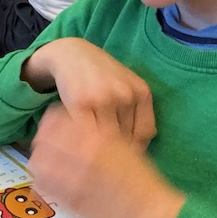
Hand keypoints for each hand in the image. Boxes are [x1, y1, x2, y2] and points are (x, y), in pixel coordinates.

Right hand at [21, 39, 155, 148]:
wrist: (72, 54)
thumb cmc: (101, 74)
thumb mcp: (127, 86)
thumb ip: (137, 111)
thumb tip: (141, 149)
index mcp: (141, 92)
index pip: (144, 134)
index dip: (136, 151)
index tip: (126, 160)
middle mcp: (125, 95)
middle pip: (126, 139)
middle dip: (118, 154)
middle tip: (108, 163)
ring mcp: (103, 100)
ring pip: (107, 139)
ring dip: (100, 152)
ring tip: (93, 157)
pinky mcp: (80, 104)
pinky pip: (86, 134)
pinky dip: (84, 144)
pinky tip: (80, 146)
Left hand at [28, 105, 184, 217]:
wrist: (147, 208)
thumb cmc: (138, 176)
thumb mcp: (119, 142)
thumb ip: (94, 132)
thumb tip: (70, 125)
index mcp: (94, 135)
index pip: (54, 118)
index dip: (51, 123)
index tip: (55, 129)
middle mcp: (79, 151)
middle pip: (41, 138)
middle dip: (43, 141)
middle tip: (49, 147)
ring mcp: (71, 175)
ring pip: (37, 160)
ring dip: (41, 160)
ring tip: (49, 165)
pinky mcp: (67, 196)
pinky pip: (42, 183)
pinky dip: (42, 179)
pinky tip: (51, 181)